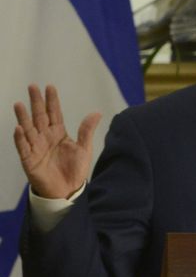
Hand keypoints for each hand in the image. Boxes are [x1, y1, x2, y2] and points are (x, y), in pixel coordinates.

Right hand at [13, 84, 100, 199]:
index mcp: (58, 133)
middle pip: (39, 117)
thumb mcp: (84, 148)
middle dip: (36, 102)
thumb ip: (87, 131)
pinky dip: (20, 138)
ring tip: (19, 104)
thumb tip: (97, 112)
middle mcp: (45, 137)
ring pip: (28, 129)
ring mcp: (36, 147)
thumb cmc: (75, 169)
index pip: (54, 113)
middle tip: (32, 86)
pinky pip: (23, 147)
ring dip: (23, 117)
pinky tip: (19, 128)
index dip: (52, 101)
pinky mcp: (29, 160)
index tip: (49, 86)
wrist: (68, 189)